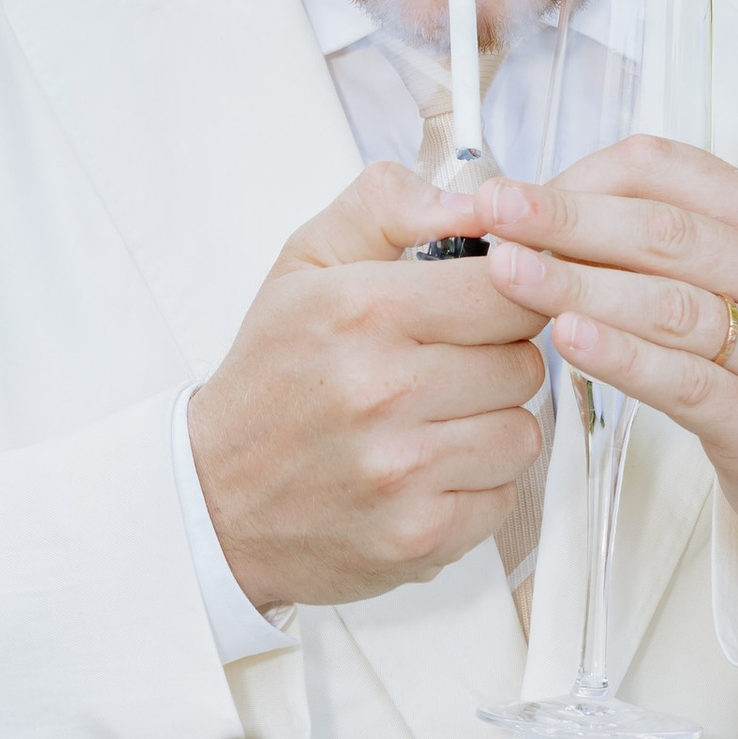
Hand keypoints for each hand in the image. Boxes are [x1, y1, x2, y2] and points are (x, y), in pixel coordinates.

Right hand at [190, 162, 549, 611]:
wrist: (214, 500)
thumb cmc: (270, 377)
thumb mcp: (306, 263)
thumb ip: (387, 207)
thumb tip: (475, 203)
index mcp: (363, 311)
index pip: (509, 288)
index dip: (510, 293)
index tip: (488, 302)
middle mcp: (384, 390)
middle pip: (524, 362)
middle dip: (495, 360)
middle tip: (447, 365)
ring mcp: (403, 471)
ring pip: (523, 430)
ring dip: (492, 424)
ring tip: (437, 419)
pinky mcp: (419, 535)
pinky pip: (505, 494)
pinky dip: (477, 483)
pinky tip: (429, 470)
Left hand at [472, 137, 737, 565]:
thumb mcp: (724, 277)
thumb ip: (645, 239)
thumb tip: (530, 207)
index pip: (665, 172)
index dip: (579, 175)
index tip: (508, 192)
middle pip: (664, 233)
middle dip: (567, 219)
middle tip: (493, 213)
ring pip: (671, 305)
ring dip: (580, 284)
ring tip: (508, 273)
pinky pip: (687, 382)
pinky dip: (623, 357)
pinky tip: (569, 339)